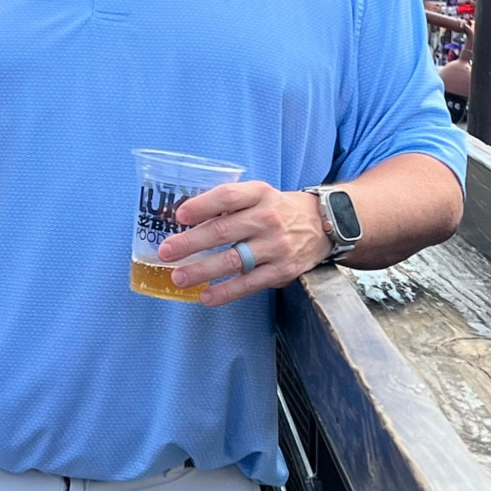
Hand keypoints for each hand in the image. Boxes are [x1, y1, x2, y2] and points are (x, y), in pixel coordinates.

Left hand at [157, 179, 330, 305]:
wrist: (324, 225)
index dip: (202, 205)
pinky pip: (248, 284)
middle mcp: (268, 219)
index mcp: (260, 194)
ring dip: (202, 270)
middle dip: (191, 242)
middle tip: (166, 252)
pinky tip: (205, 296)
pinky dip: (225, 292)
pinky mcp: (281, 271)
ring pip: (233, 260)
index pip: (228, 197)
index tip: (179, 215)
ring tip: (178, 277)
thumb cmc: (278, 210)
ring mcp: (275, 247)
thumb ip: (229, 205)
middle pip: (224, 230)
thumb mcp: (259, 196)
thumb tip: (185, 221)